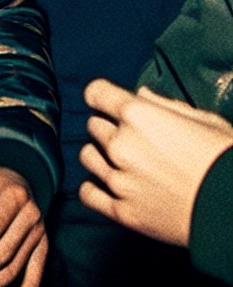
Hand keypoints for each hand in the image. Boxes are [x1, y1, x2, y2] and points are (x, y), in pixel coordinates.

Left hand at [79, 79, 232, 246]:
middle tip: (132, 140)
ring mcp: (120, 179)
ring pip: (87, 156)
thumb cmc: (225, 159)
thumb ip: (165, 104)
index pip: (95, 93)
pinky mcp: (123, 211)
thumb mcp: (203, 120)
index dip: (102, 97)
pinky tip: (109, 187)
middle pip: (94, 125)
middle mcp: (121, 144)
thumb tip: (141, 95)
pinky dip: (94, 189)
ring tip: (121, 163)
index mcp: (138, 115)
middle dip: (109, 128)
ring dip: (100, 156)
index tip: (108, 104)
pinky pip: (88, 193)